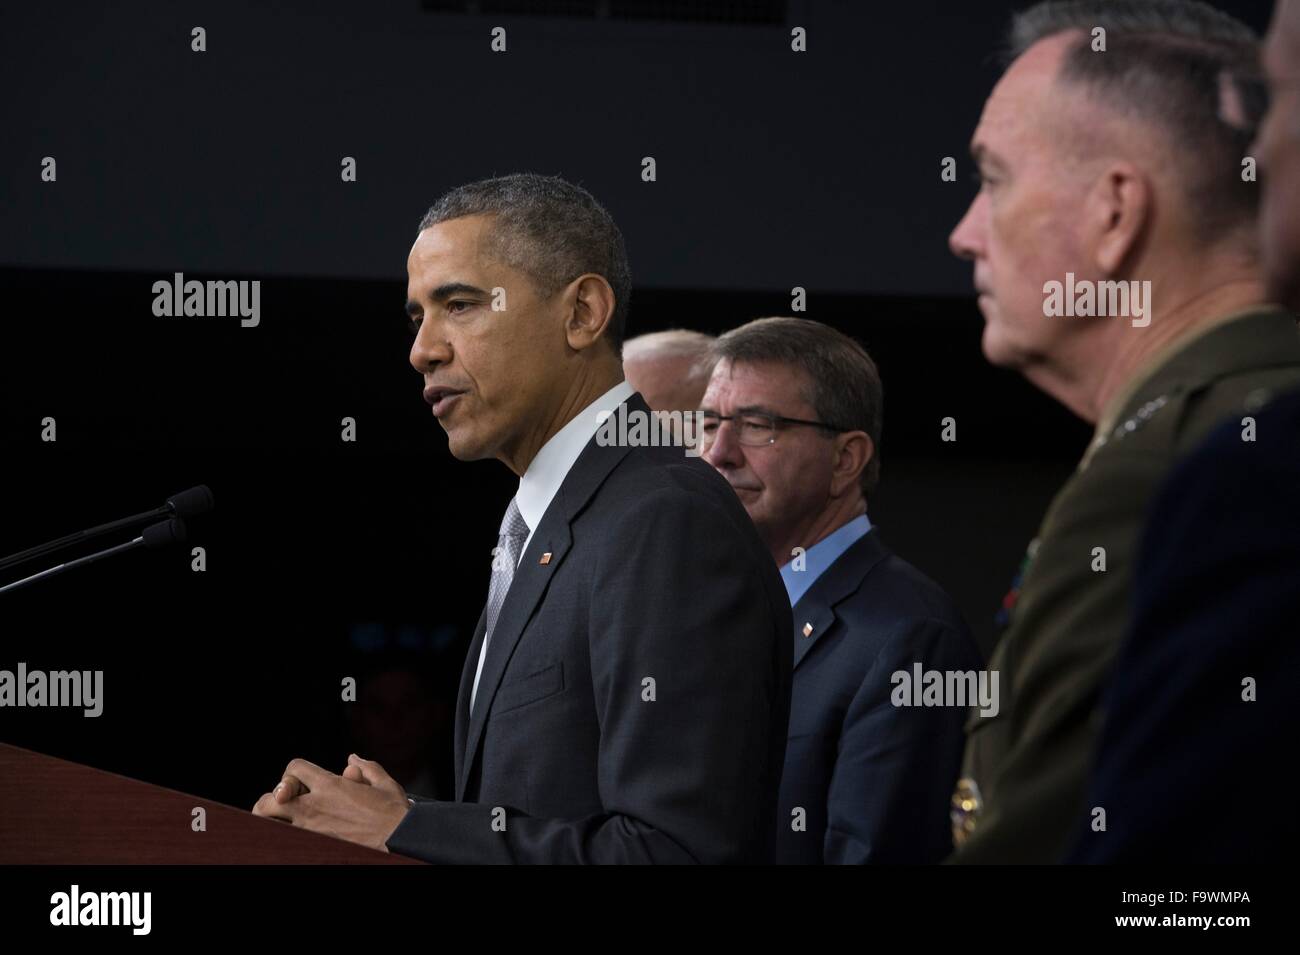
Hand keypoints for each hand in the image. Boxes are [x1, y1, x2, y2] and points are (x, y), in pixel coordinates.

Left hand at [252, 754, 409, 851]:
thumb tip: (352, 760)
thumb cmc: (394, 813)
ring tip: (280, 821)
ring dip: (271, 820)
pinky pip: (287, 841)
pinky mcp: (315, 846)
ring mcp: (311, 830)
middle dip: (271, 800)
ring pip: (271, 823)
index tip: (302, 783)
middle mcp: (315, 807)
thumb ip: (366, 768)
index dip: (294, 773)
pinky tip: (293, 836)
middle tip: (282, 804)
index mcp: (330, 786)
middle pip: (270, 800)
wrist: (399, 840)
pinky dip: (285, 837)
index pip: (294, 768)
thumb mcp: (383, 783)